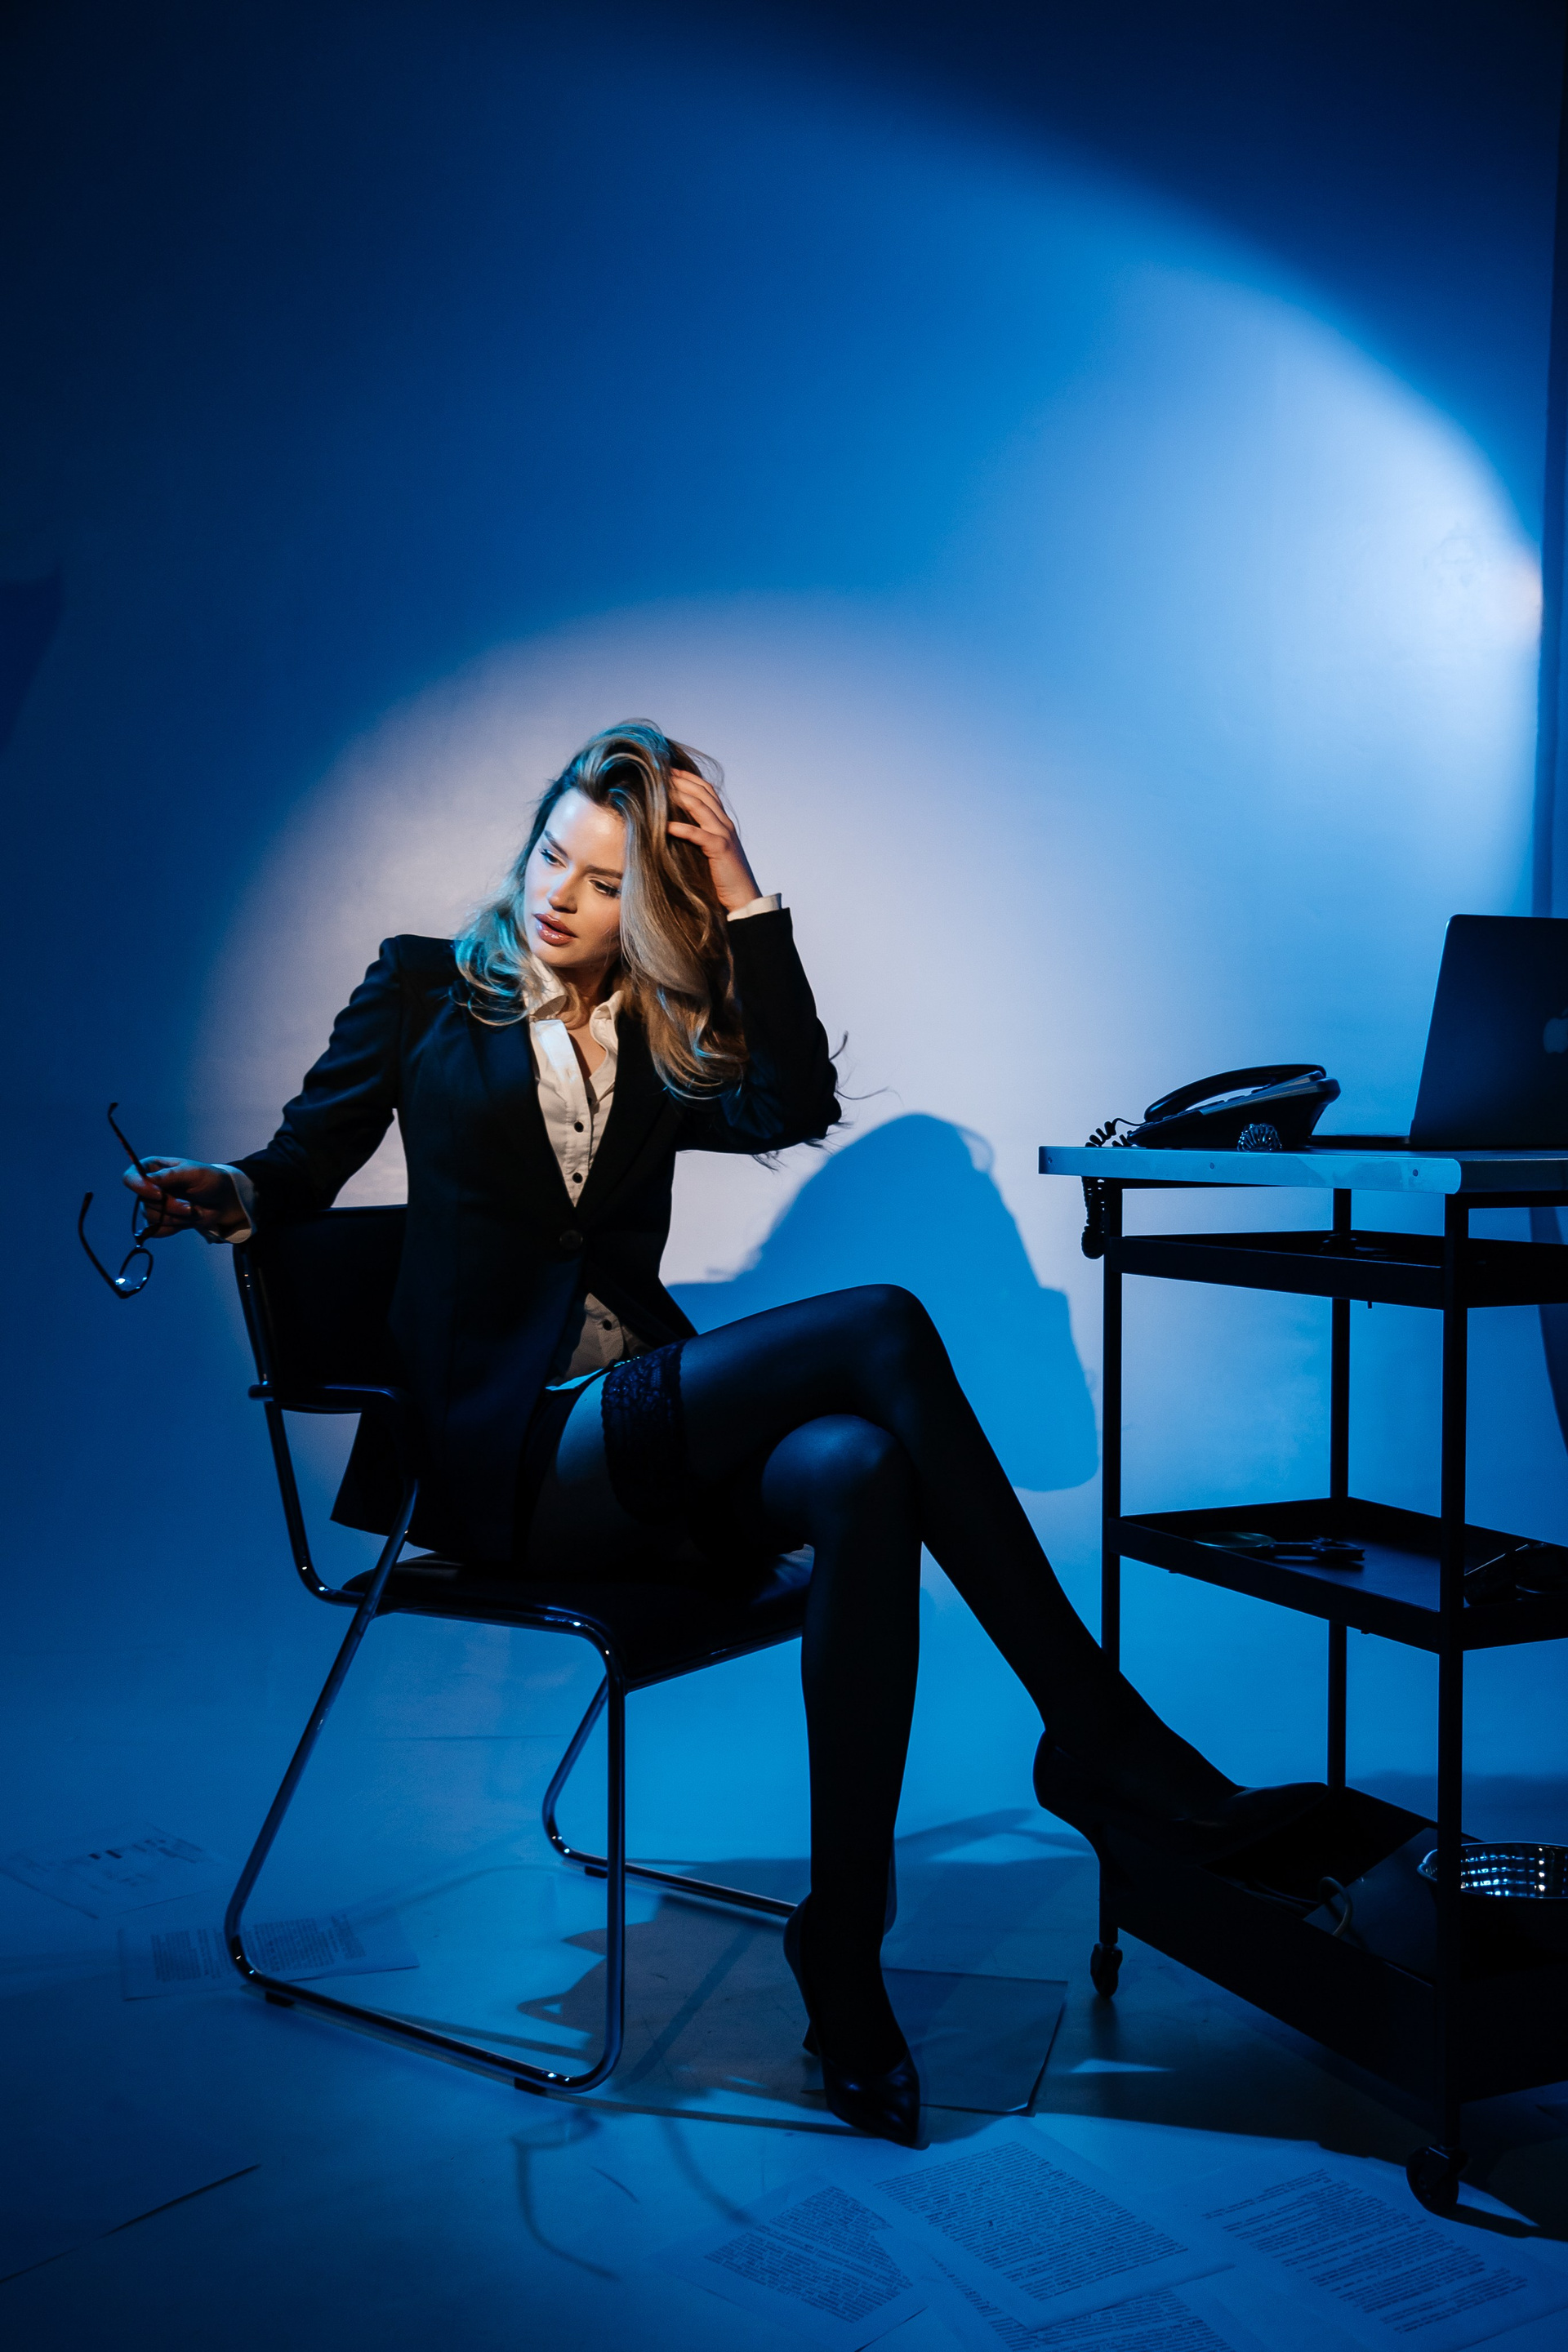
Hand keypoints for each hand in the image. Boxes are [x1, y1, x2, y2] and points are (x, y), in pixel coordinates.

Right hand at [122, 1157, 244, 1239]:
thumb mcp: (193, 1173)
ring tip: (192, 1210)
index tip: (159, 1194)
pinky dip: (173, 1228)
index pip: (130, 1178)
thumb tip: (148, 1180)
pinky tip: (185, 1220)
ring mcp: (153, 1205)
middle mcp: (148, 1187)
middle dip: (170, 1206)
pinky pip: (156, 1231)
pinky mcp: (160, 1221)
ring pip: (152, 1218)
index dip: (140, 1187)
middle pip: (144, 1202)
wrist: (222, 1200)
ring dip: (176, 1218)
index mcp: (152, 1169)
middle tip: (191, 1205)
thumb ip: (170, 1175)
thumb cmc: (209, 1179)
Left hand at [667, 768, 762, 912]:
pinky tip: (665, 826)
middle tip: (659, 773)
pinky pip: (698, 834)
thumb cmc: (723, 878)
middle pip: (702, 793)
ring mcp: (724, 835)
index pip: (706, 791)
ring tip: (659, 791)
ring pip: (700, 807)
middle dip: (680, 781)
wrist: (743, 898)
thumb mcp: (710, 851)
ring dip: (678, 796)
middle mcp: (725, 824)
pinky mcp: (720, 849)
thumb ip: (698, 836)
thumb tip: (672, 827)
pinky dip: (681, 828)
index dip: (688, 778)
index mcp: (723, 822)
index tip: (668, 771)